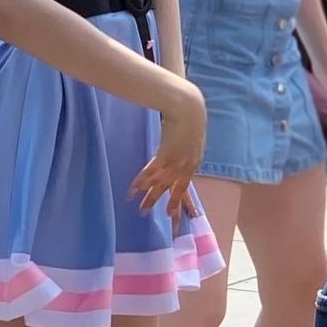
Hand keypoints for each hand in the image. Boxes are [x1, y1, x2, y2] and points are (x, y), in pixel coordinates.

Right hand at [129, 83, 205, 221]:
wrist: (188, 107)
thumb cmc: (190, 115)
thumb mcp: (192, 134)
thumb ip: (185, 144)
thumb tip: (178, 146)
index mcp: (194, 161)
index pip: (185, 186)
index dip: (181, 200)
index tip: (180, 213)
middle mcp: (186, 165)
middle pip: (174, 190)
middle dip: (167, 205)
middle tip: (163, 219)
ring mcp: (175, 162)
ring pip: (160, 184)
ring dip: (149, 197)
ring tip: (141, 210)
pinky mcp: (164, 155)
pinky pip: (150, 173)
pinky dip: (141, 182)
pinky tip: (133, 191)